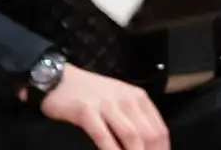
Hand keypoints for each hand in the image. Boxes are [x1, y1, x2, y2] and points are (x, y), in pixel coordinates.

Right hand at [38, 66, 170, 149]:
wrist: (57, 78)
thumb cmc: (89, 93)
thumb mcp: (119, 100)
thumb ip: (133, 117)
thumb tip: (147, 144)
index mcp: (138, 98)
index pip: (160, 129)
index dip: (162, 149)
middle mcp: (127, 100)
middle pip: (149, 135)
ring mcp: (107, 105)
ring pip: (131, 136)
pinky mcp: (86, 111)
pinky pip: (103, 136)